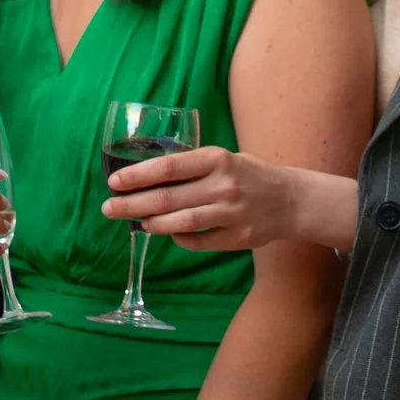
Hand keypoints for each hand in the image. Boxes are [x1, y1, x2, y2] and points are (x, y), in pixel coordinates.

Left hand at [102, 146, 297, 252]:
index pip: (169, 167)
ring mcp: (232, 213)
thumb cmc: (247, 174)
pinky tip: (167, 233)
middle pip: (168, 197)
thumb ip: (191, 165)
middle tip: (108, 208)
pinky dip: (179, 238)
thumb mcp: (223, 158)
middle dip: (133, 204)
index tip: (114, 181)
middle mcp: (223, 185)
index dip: (138, 175)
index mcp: (217, 159)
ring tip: (136, 223)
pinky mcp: (238, 237)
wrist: (290, 200)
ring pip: (181, 222)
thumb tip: (145, 177)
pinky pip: (199, 242)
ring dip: (153, 224)